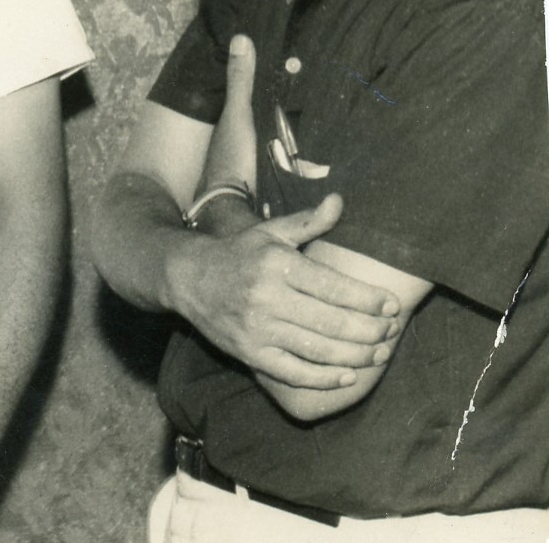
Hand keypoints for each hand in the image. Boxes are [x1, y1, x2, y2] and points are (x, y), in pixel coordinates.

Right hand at [168, 35, 401, 387]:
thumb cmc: (238, 254)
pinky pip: (293, 372)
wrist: (186, 278)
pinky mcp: (249, 353)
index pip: (334, 287)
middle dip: (370, 331)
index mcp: (277, 264)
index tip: (391, 306)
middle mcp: (267, 298)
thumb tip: (340, 200)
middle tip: (391, 332)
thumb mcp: (270, 232)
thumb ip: (308, 222)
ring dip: (355, 355)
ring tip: (378, 353)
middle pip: (332, 322)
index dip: (368, 300)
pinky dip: (323, 378)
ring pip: (317, 349)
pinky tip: (347, 375)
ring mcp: (257, 329)